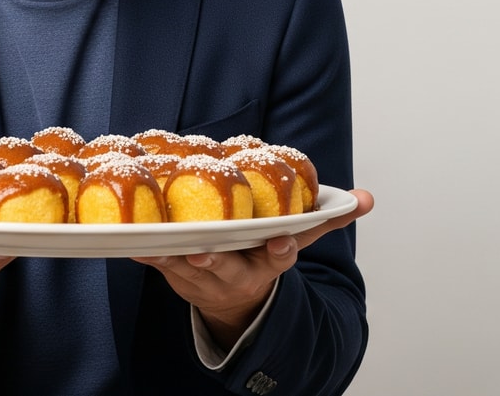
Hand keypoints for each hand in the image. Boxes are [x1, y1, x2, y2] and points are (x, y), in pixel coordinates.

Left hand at [131, 188, 374, 348]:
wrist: (234, 301)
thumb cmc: (263, 256)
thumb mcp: (297, 239)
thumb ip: (327, 218)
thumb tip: (367, 199)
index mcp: (268, 261)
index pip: (280, 256)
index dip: (281, 250)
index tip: (281, 242)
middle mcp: (238, 273)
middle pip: (226, 267)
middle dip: (214, 260)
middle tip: (201, 248)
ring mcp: (205, 278)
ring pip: (186, 267)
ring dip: (170, 256)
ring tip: (157, 242)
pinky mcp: (177, 275)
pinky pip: (160, 265)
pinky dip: (146, 253)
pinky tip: (133, 242)